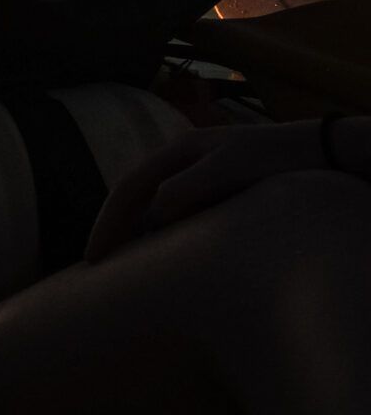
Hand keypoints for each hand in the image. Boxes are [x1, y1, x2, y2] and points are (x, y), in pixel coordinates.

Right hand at [84, 121, 327, 261]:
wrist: (322, 153)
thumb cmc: (275, 158)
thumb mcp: (228, 169)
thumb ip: (186, 188)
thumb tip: (151, 216)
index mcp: (177, 151)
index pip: (127, 189)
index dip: (107, 223)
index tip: (93, 256)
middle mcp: (181, 161)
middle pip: (134, 197)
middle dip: (113, 229)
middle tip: (96, 264)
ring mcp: (199, 175)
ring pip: (154, 206)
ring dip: (135, 232)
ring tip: (123, 262)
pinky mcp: (217, 192)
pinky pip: (178, 215)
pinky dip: (162, 234)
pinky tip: (166, 253)